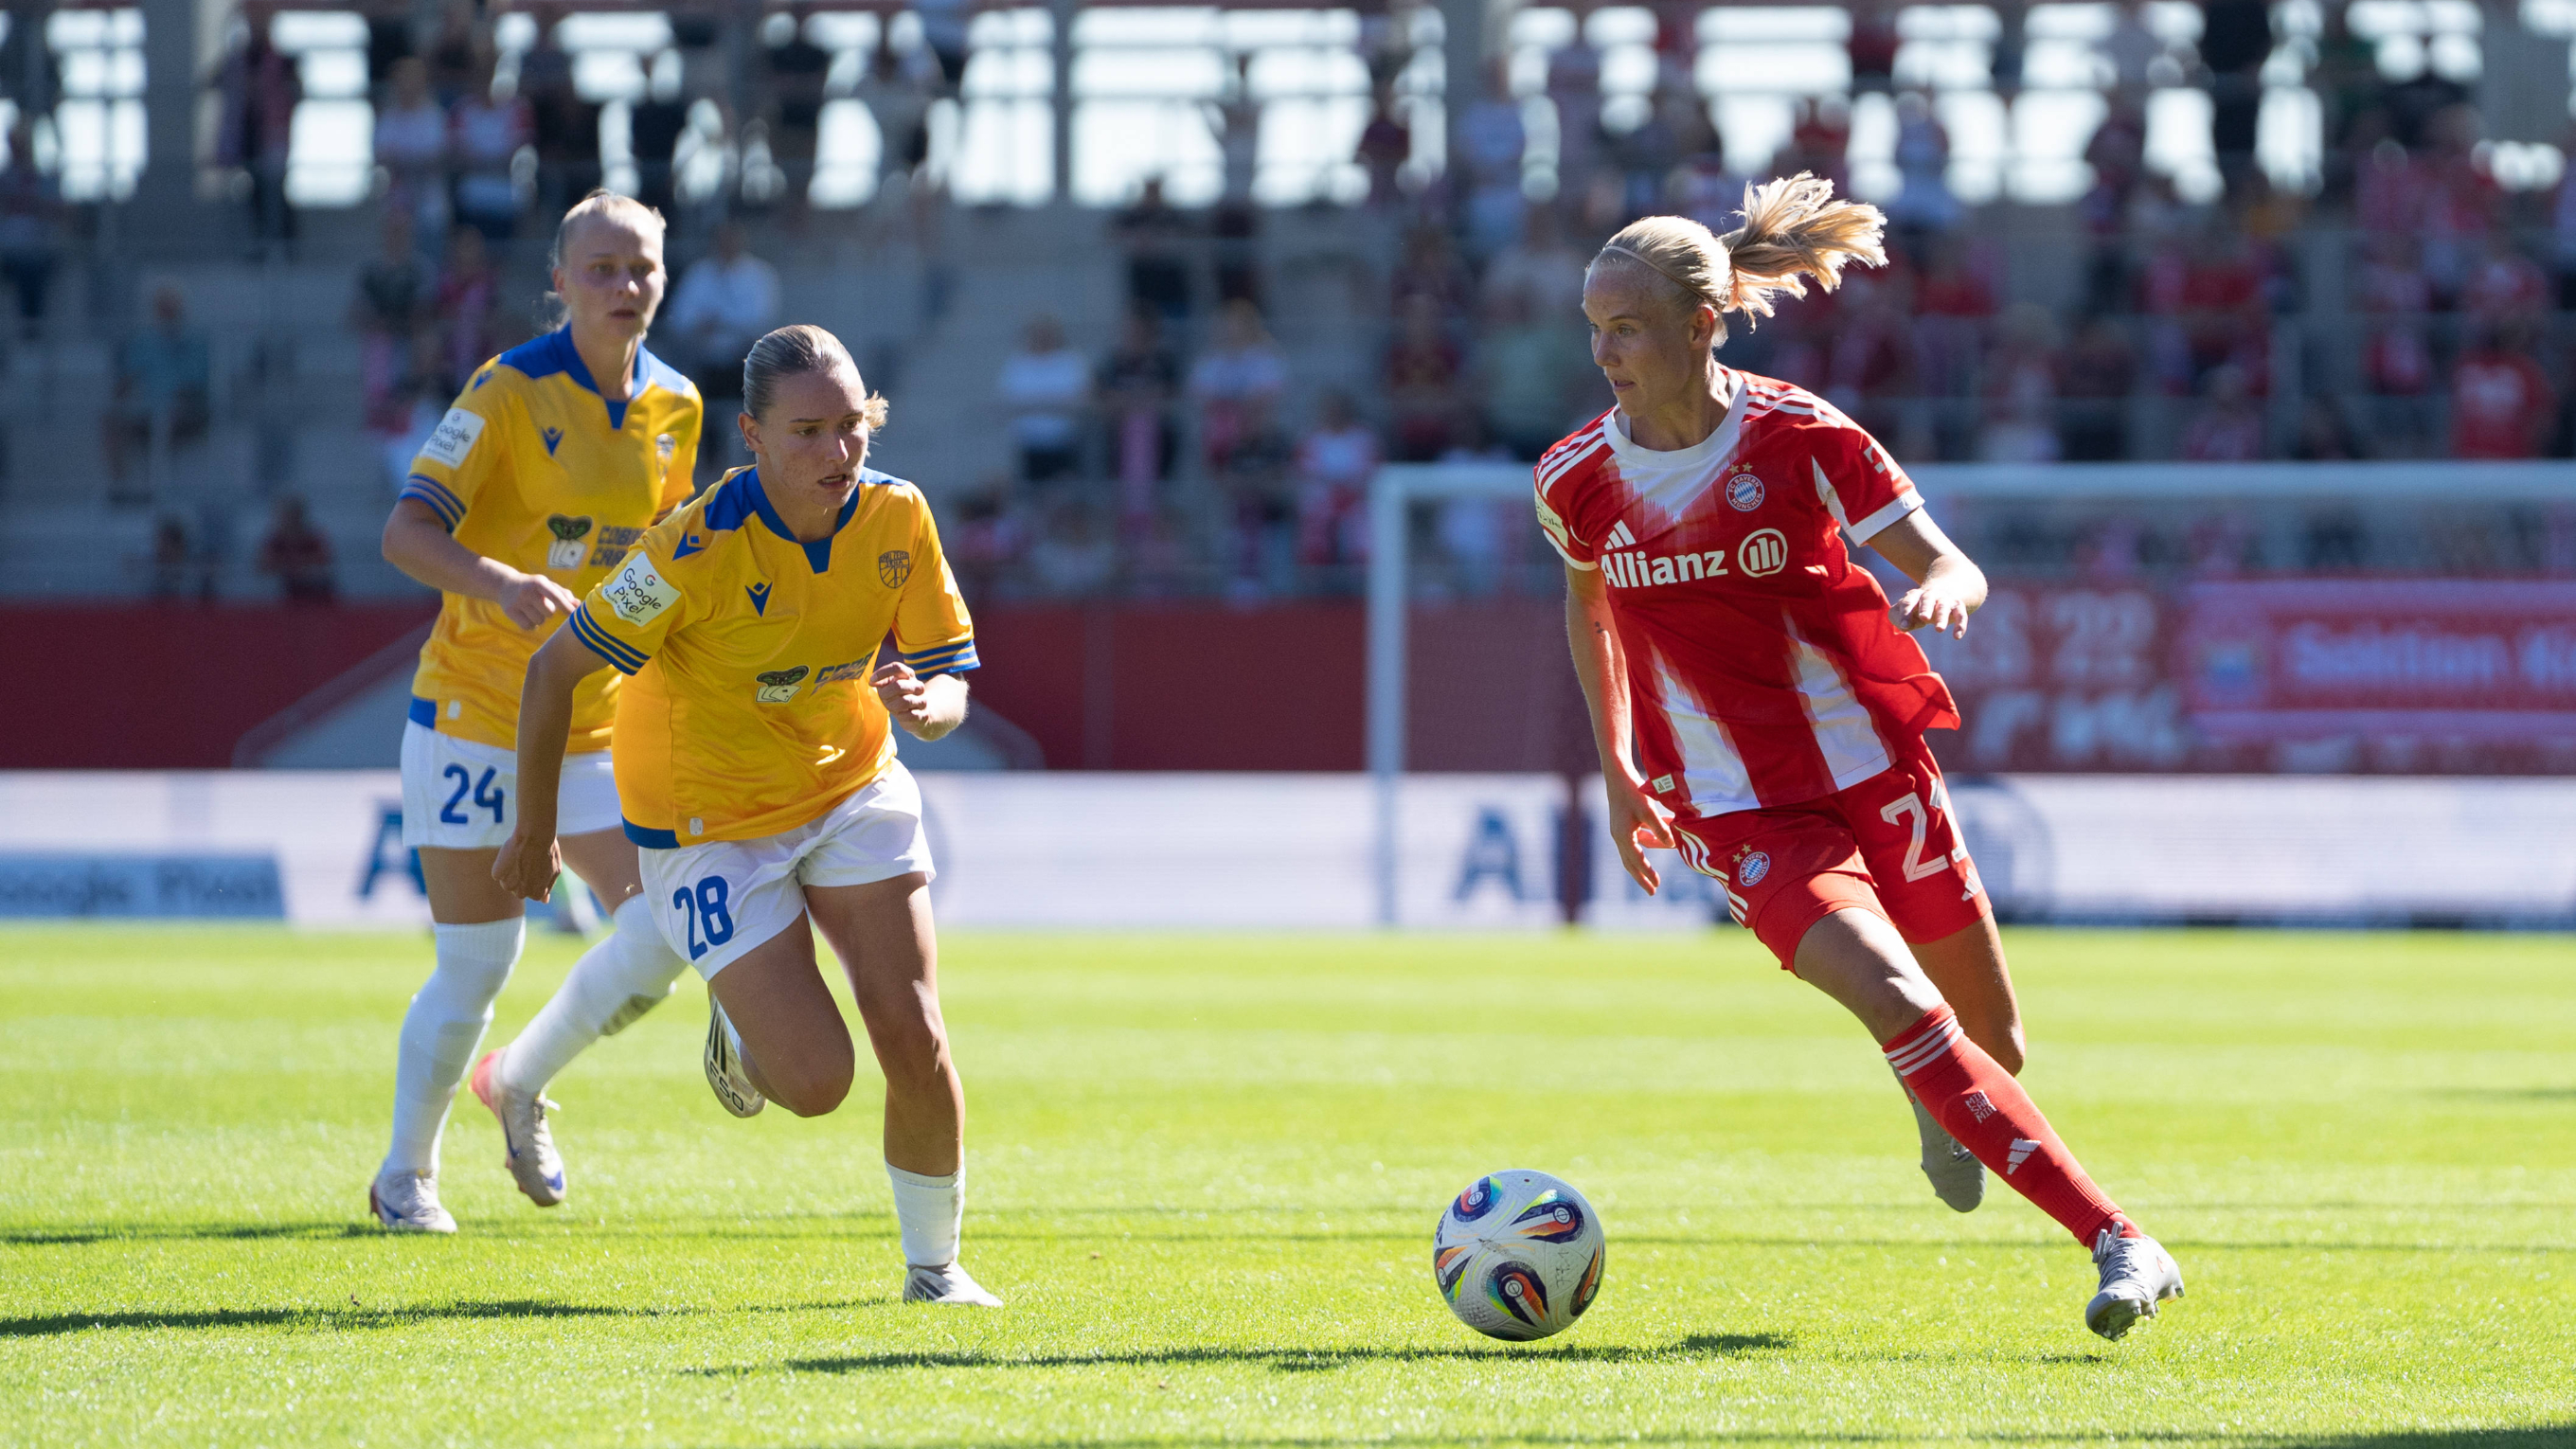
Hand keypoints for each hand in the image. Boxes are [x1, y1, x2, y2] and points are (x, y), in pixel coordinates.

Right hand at [491, 821, 563, 902]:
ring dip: (509, 873)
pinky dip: (501, 865)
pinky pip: (497, 873)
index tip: (534, 868)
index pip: (531, 893)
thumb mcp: (554, 871)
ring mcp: (508, 885)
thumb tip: (544, 901)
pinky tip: (510, 855)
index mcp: (536, 894)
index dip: (533, 879)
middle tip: (525, 863)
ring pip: (505, 883)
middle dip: (520, 878)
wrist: (535, 836)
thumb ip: (548, 886)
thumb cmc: (548, 852)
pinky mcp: (497, 874)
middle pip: (516, 890)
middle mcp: (522, 893)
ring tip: (518, 859)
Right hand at [498, 571, 580, 629]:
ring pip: (539, 621)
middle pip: (549, 612)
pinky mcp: (509, 612)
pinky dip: (531, 625)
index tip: (574, 615)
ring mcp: (517, 602)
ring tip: (532, 608)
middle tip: (540, 604)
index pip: (555, 596)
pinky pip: (528, 627)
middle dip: (548, 611)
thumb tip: (578, 605)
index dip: (566, 607)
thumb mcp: (547, 585)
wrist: (505, 584)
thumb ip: (564, 594)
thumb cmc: (533, 586)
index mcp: (539, 582)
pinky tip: (526, 615)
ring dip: (539, 618)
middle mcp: (527, 591)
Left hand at [872, 662, 934, 736]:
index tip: (872, 681)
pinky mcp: (924, 715)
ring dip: (892, 706)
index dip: (882, 673)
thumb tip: (873, 681)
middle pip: (898, 685)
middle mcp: (918, 686)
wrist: (919, 715)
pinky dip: (901, 716)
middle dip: (885, 694)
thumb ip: (881, 682)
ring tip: (891, 707)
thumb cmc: (899, 698)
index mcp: (909, 675)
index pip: (896, 667)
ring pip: (904, 701)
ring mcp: (922, 700)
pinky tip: (900, 714)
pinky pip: (910, 715)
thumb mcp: (889, 687)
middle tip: (883, 698)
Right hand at [1604, 776, 1675, 895]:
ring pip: (1633, 853)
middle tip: (1652, 892)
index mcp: (1623, 836)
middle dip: (1641, 877)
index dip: (1647, 873)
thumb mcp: (1649, 810)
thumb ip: (1660, 828)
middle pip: (1630, 863)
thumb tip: (1672, 844)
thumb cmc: (1633, 792)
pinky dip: (1648, 845)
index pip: (1637, 861)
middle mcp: (1619, 836)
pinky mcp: (1625, 823)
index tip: (1657, 886)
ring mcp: (1620, 830)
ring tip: (1653, 876)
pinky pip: (1637, 840)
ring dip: (1644, 864)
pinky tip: (1661, 843)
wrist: (1617, 775)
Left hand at [1893, 581, 1975, 638]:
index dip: (1905, 614)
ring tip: (1939, 630)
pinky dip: (1960, 624)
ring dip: (1942, 617)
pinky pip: (1961, 614)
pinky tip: (1957, 637)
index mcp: (1914, 595)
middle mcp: (1930, 594)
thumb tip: (1904, 626)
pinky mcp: (1957, 606)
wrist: (1940, 596)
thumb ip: (1898, 618)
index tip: (1904, 627)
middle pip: (1927, 599)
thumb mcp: (1903, 612)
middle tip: (1924, 618)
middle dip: (1926, 608)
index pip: (1908, 602)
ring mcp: (1945, 599)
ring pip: (1944, 606)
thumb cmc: (1915, 608)